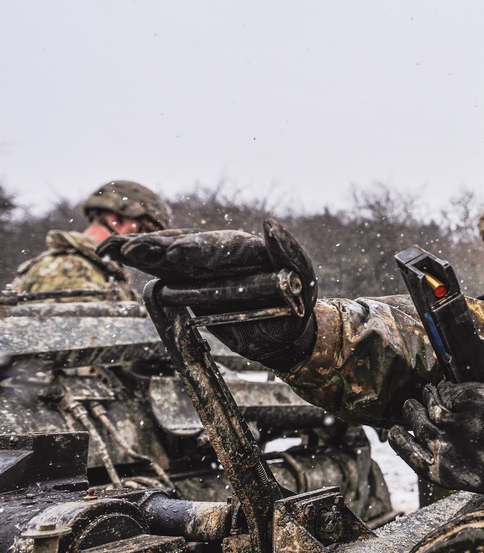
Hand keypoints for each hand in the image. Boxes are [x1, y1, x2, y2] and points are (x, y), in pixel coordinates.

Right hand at [99, 219, 317, 370]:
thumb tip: (269, 224)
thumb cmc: (298, 301)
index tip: (178, 253)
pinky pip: (160, 266)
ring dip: (142, 251)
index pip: (222, 248)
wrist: (284, 328)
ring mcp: (201, 265)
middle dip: (161, 248)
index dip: (198, 251)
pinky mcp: (187, 278)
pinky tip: (112, 252)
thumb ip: (288, 252)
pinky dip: (136, 258)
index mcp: (249, 250)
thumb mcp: (302, 276)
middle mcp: (221, 252)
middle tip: (135, 249)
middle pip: (187, 247)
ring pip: (168, 254)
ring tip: (116, 248)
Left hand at [388, 355, 483, 494]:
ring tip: (410, 408)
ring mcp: (448, 448)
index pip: (444, 390)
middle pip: (429, 406)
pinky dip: (400, 443)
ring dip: (411, 414)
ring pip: (419, 426)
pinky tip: (395, 432)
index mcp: (473, 399)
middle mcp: (457, 423)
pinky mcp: (443, 471)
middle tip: (426, 394)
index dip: (442, 389)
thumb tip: (478, 340)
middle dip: (426, 398)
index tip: (443, 389)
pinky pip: (413, 456)